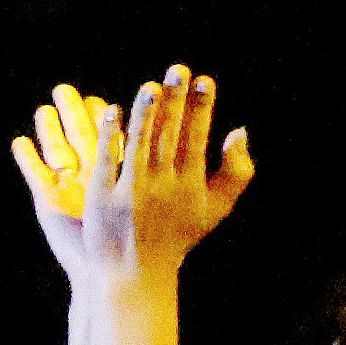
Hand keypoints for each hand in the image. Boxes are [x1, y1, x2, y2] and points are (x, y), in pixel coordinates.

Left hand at [15, 65, 253, 288]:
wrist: (136, 274)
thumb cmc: (177, 237)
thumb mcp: (214, 209)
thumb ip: (235, 173)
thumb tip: (240, 131)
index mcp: (191, 188)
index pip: (197, 140)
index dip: (201, 109)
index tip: (204, 80)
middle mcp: (165, 190)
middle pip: (170, 138)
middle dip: (176, 103)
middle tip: (179, 70)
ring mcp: (133, 194)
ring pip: (141, 145)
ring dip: (146, 114)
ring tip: (151, 85)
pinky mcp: (105, 200)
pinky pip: (109, 161)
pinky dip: (112, 135)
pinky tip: (113, 109)